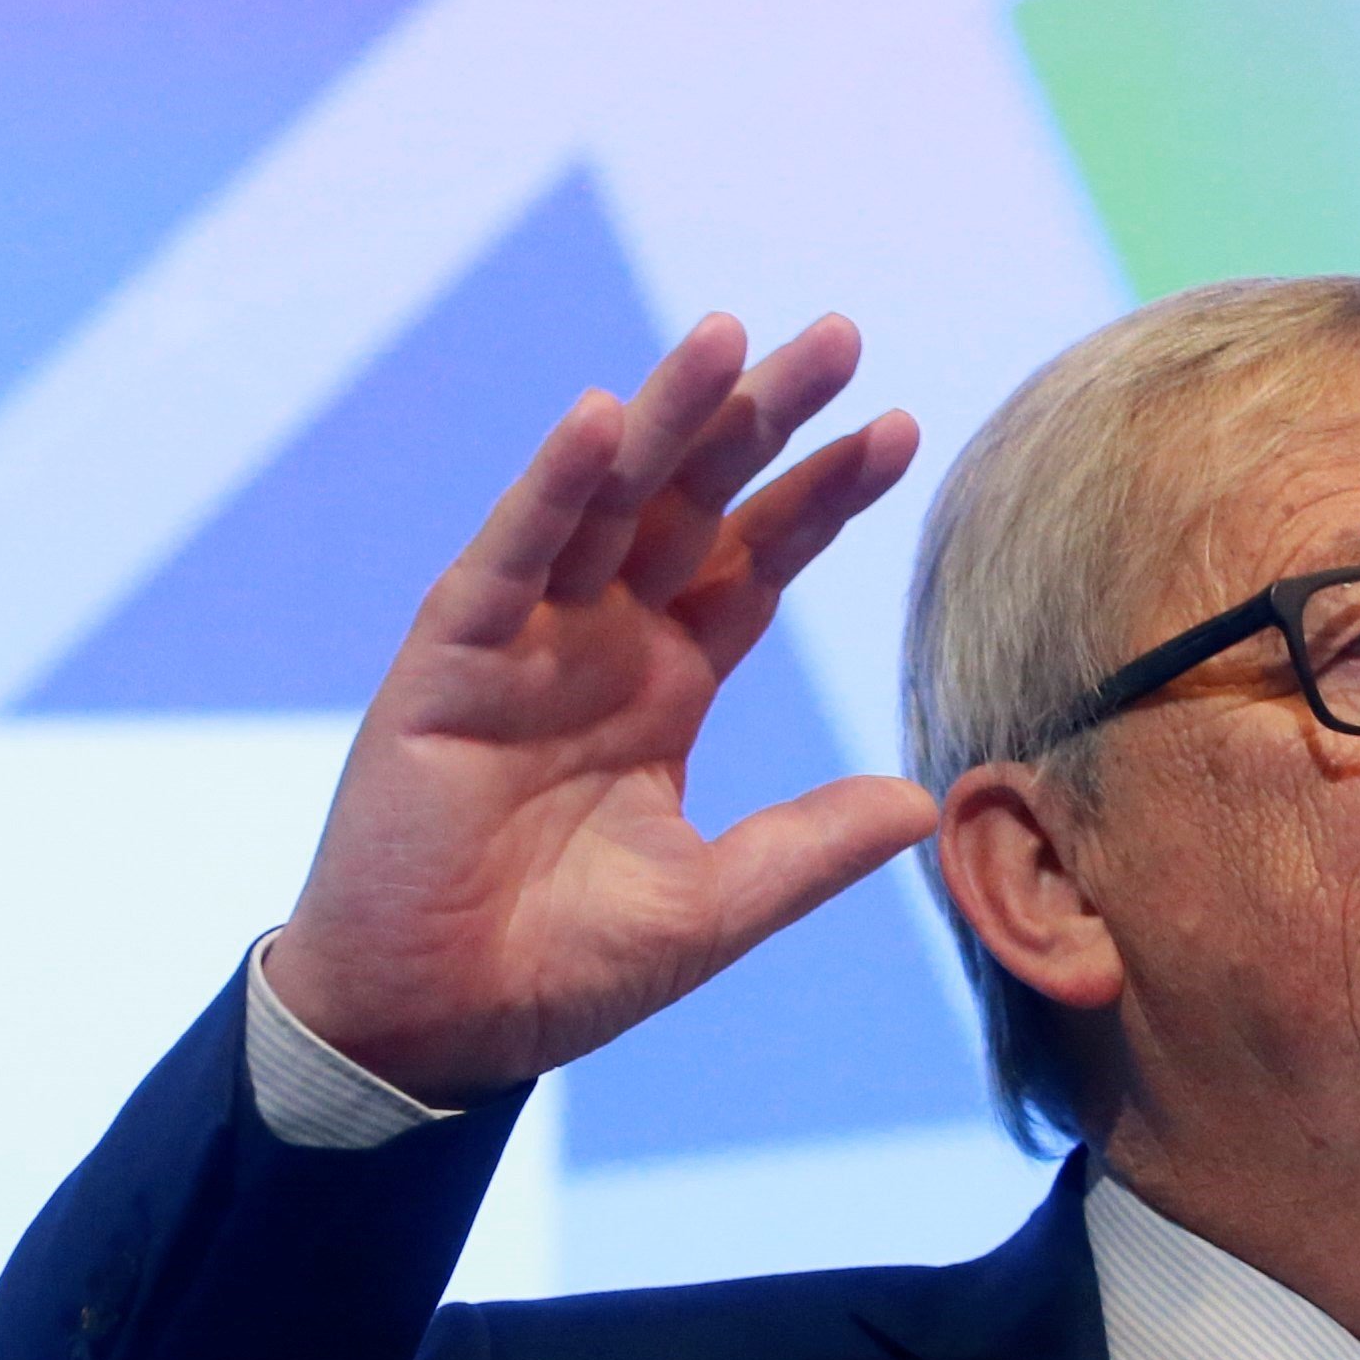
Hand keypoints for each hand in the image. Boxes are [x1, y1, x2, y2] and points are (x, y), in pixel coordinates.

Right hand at [265, 315, 932, 1102]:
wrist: (437, 1024)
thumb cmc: (562, 965)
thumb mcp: (714, 905)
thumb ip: (808, 847)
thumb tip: (923, 801)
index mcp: (666, 687)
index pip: (757, 565)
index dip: (821, 497)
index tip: (897, 428)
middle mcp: (599, 644)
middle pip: (695, 504)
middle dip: (761, 419)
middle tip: (837, 335)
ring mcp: (522, 643)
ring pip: (605, 503)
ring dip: (662, 417)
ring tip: (730, 336)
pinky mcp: (446, 666)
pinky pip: (506, 561)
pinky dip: (548, 490)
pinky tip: (598, 420)